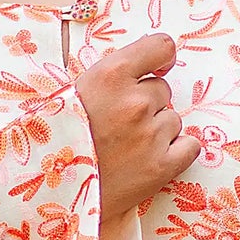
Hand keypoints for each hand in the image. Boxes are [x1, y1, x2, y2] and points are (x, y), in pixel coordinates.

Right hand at [74, 32, 200, 224]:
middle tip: (119, 124)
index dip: (160, 58)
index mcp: (110, 76)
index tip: (157, 68)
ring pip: (173, 119)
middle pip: (162, 90)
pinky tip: (150, 159)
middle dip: (146, 103)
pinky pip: (190, 146)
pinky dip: (176, 152)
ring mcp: (150, 135)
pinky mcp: (162, 167)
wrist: (49, 192)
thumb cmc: (56, 141)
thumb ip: (111, 78)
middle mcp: (135, 102)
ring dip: (157, 130)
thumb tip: (144, 66)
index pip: (161, 47)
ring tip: (126, 147)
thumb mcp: (73, 94)